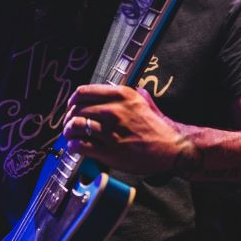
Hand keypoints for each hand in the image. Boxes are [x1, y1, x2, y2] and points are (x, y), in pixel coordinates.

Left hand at [63, 85, 187, 174]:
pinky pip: (80, 145)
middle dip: (69, 117)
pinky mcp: (109, 151)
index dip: (73, 100)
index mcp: (121, 96)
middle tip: (70, 123)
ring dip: (68, 131)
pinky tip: (76, 146)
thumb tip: (121, 90)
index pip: (83, 92)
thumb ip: (131, 94)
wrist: (171, 148)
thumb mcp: (145, 102)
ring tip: (70, 135)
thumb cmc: (158, 127)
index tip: (71, 106)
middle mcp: (114, 111)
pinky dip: (73, 146)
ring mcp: (110, 131)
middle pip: (76, 110)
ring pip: (75, 126)